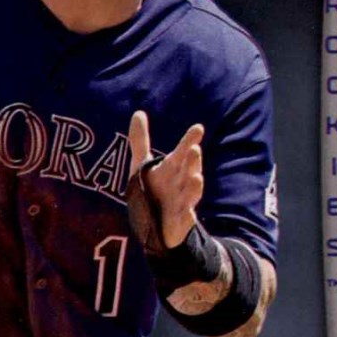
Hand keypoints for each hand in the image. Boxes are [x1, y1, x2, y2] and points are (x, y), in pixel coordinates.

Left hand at [128, 111, 204, 248]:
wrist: (156, 223)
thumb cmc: (153, 189)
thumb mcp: (142, 164)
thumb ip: (140, 140)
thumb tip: (138, 112)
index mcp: (173, 168)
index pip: (183, 151)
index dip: (190, 140)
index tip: (198, 128)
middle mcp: (181, 183)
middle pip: (189, 170)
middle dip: (193, 161)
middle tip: (195, 150)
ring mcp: (182, 203)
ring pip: (191, 194)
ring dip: (194, 187)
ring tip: (197, 178)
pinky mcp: (179, 222)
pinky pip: (185, 220)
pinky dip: (187, 218)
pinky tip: (189, 214)